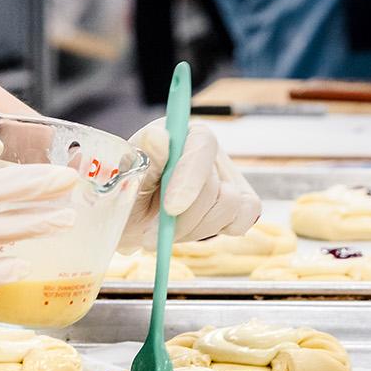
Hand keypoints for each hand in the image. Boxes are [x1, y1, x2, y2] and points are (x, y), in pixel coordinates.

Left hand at [119, 120, 259, 251]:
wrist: (131, 218)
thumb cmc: (128, 194)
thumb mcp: (126, 178)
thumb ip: (145, 160)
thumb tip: (159, 137)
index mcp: (183, 133)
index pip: (201, 146)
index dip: (189, 179)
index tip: (172, 209)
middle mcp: (210, 151)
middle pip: (213, 186)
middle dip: (182, 219)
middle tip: (151, 237)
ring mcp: (228, 176)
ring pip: (230, 206)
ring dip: (194, 229)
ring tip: (166, 232)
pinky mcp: (241, 202)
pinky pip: (243, 219)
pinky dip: (217, 231)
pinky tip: (191, 230)